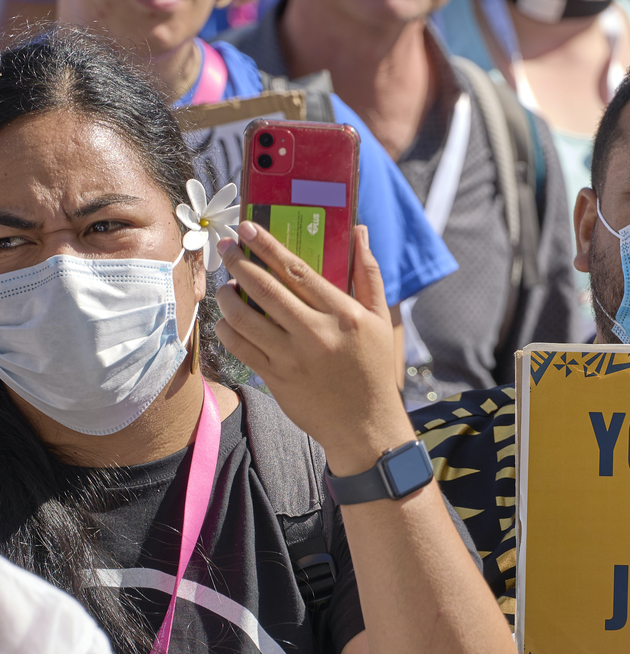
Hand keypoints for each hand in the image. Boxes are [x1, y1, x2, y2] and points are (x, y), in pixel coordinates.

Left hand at [215, 221, 409, 471]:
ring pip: (244, 317)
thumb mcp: (379, 319)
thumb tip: (359, 230)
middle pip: (264, 288)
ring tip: (227, 286)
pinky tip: (228, 320)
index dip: (268, 246)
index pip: (297, 270)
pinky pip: (240, 346)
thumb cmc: (374, 367)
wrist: (365, 425)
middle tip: (229, 248)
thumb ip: (368, 273)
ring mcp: (292, 357)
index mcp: (343, 314)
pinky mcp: (276, 378)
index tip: (248, 228)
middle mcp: (316, 333)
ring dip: (228, 295)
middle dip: (239, 262)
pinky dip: (227, 329)